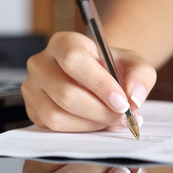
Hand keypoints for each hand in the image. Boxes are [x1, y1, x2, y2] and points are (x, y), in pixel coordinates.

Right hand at [21, 32, 155, 131]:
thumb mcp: (133, 64)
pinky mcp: (32, 108)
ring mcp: (31, 87)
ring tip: (110, 120)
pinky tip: (95, 123)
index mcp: (62, 42)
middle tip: (122, 117)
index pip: (73, 60)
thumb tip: (135, 97)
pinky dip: (79, 130)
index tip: (122, 102)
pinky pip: (53, 127)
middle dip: (99, 111)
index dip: (98, 83)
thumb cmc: (111, 67)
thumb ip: (141, 75)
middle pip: (65, 93)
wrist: (95, 75)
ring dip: (90, 124)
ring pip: (56, 114)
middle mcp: (40, 62)